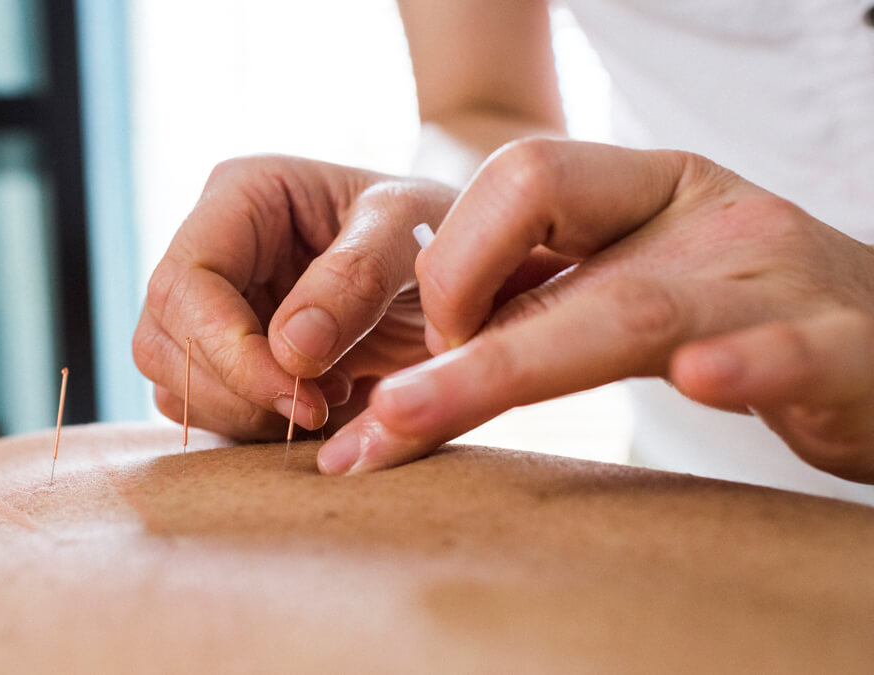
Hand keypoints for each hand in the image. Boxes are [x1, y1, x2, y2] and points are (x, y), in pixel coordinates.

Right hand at [133, 155, 456, 438]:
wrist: (467, 274)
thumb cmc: (438, 230)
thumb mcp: (413, 233)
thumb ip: (357, 278)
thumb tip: (289, 349)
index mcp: (241, 197)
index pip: (185, 282)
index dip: (226, 349)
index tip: (299, 392)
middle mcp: (214, 250)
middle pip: (161, 340)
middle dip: (233, 391)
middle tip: (319, 407)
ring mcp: (216, 308)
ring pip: (174, 384)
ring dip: (245, 414)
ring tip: (332, 398)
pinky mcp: (230, 358)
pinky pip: (209, 410)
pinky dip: (257, 428)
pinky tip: (324, 409)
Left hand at [317, 139, 873, 483]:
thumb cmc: (748, 320)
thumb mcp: (639, 292)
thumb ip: (545, 309)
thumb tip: (420, 357)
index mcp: (648, 192)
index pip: (521, 178)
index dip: (454, 261)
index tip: (431, 352)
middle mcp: (704, 220)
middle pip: (554, 236)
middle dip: (450, 321)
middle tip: (380, 416)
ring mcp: (775, 280)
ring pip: (640, 309)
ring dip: (519, 365)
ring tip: (426, 412)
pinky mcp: (848, 352)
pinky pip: (795, 350)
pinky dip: (748, 364)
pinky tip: (702, 379)